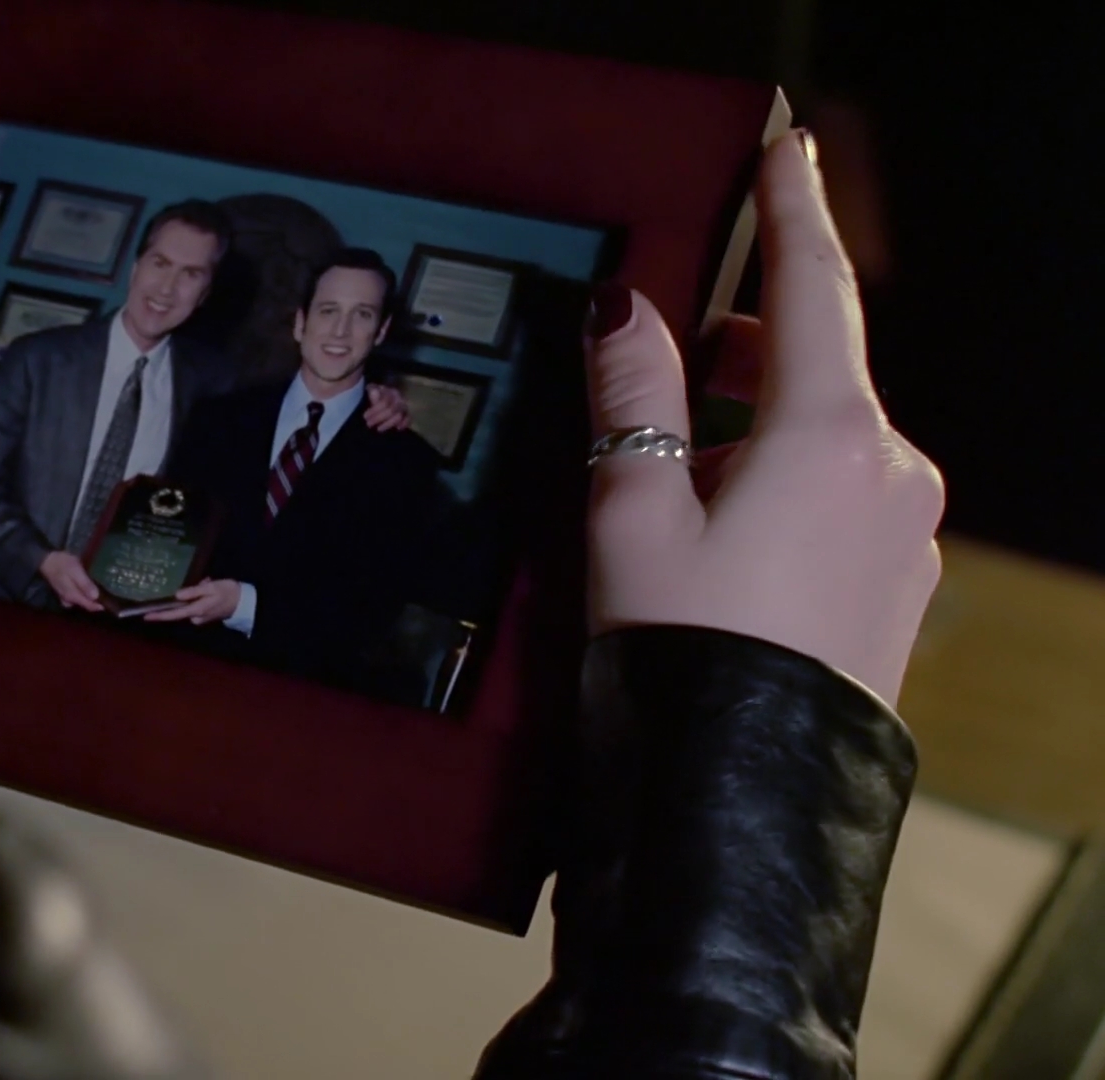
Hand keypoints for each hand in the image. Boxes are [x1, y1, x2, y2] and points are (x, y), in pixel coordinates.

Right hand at [39, 551, 102, 611]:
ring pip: (82, 601)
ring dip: (90, 598)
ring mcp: (65, 597)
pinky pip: (76, 597)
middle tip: (108, 595)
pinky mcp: (63, 592)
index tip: (112, 603)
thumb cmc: (62, 563)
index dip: (101, 606)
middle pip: (86, 605)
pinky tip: (87, 588)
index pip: (90, 606)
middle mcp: (69, 600)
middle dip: (97, 602)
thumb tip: (96, 597)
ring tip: (101, 590)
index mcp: (73, 596)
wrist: (46, 559)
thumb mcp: (76, 571)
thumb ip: (85, 584)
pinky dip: (83, 594)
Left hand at [142, 578, 240, 623]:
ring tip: (209, 583)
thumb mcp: (210, 588)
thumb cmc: (228, 592)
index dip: (159, 615)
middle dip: (188, 594)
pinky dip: (201, 595)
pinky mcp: (205, 615)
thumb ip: (193, 592)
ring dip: (196, 593)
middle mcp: (196, 617)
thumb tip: (177, 596)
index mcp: (196, 610)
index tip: (145, 616)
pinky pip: (197, 604)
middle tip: (204, 582)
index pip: (173, 615)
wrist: (245, 602)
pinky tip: (210, 587)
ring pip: (190, 604)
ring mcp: (201, 617)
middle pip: (182, 607)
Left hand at [362, 384, 412, 431]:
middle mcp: (399, 398)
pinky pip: (408, 419)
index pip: (384, 402)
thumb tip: (374, 393)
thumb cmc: (376, 394)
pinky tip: (397, 428)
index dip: (375, 410)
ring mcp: (404, 406)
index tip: (365, 417)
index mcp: (390, 392)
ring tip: (378, 429)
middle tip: (369, 424)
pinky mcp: (407, 414)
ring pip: (399, 416)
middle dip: (379, 418)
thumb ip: (373, 391)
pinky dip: (404, 424)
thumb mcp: (372, 389)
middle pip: (392, 410)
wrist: (382, 397)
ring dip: (388, 424)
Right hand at [584, 131, 942, 704]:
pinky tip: (713, 540)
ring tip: (663, 483)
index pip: (812, 289)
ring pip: (822, 437)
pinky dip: (777, 484)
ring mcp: (904, 535)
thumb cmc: (684, 656)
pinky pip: (837, 498)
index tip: (783, 150)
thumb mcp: (632, 513)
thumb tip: (623, 313)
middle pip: (812, 367)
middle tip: (659, 363)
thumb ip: (632, 398)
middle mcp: (891, 474)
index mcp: (830, 438)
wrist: (745, 798)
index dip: (790, 210)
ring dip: (749, 428)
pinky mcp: (895, 585)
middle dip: (738, 349)